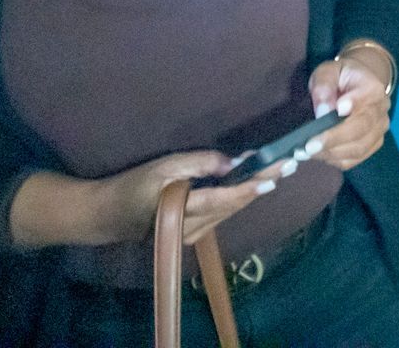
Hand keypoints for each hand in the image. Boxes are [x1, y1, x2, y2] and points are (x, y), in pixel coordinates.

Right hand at [92, 149, 292, 246]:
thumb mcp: (164, 167)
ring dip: (254, 190)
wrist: (109, 215)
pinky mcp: (194, 235)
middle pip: (235, 204)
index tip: (278, 172)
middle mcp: (194, 228)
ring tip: (279, 168)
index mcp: (184, 211)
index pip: (227, 198)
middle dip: (262, 183)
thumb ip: (200, 163)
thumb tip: (235, 162)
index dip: (254, 185)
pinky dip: (239, 197)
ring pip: (231, 210)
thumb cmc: (134, 186)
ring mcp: (194, 235)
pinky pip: (223, 213)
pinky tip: (254, 182)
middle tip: (289, 162)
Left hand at [306, 53, 391, 172]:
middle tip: (309, 146)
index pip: (365, 99)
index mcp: (373, 88)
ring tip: (308, 152)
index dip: (353, 106)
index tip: (338, 109)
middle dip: (334, 139)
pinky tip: (320, 154)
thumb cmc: (340, 78)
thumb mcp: (328, 72)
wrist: (359, 85)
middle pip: (361, 129)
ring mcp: (379, 130)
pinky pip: (356, 159)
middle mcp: (381, 110)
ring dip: (332, 153)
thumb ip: (324, 86)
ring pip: (359, 148)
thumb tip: (322, 112)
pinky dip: (336, 160)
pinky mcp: (373, 145)